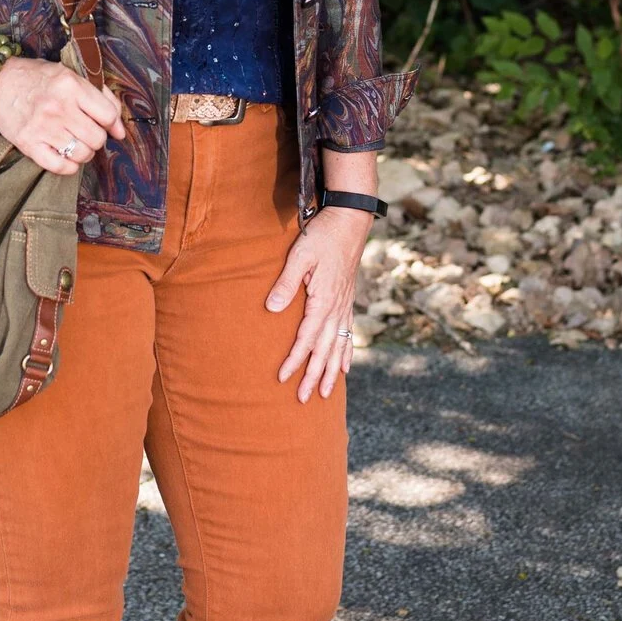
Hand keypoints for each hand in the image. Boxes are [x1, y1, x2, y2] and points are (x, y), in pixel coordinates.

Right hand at [0, 56, 125, 175]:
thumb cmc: (35, 77)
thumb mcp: (69, 74)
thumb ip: (100, 96)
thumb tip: (120, 131)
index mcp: (70, 85)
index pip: (108, 114)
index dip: (111, 123)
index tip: (106, 124)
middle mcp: (58, 107)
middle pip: (97, 138)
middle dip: (96, 138)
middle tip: (86, 132)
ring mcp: (42, 127)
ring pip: (82, 154)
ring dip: (84, 153)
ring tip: (75, 143)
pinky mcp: (28, 144)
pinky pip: (60, 166)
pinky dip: (68, 166)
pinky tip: (64, 155)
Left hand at [265, 204, 371, 400]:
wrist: (349, 221)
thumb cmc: (322, 236)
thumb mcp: (299, 256)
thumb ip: (285, 283)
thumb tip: (272, 309)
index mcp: (323, 301)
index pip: (306, 338)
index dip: (294, 360)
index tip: (283, 378)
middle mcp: (337, 309)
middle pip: (324, 350)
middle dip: (313, 375)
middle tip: (303, 399)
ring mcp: (344, 306)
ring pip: (338, 346)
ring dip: (330, 371)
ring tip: (325, 394)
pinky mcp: (347, 301)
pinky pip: (348, 334)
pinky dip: (346, 353)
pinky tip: (344, 368)